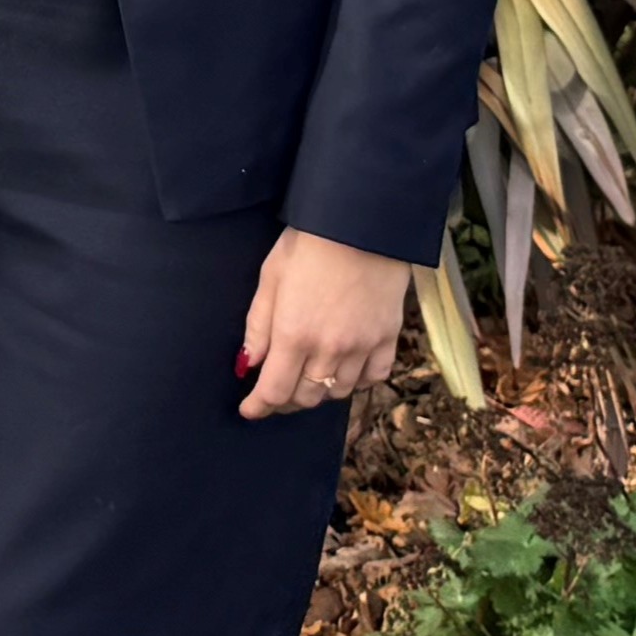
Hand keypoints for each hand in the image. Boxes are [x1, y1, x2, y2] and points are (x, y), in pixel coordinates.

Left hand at [239, 226, 409, 420]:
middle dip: (285, 402)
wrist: (362, 225)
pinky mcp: (387, 338)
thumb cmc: (309, 245)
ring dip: (318, 393)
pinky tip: (344, 372)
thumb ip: (258, 326)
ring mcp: (362, 346)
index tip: (249, 410)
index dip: (259, 406)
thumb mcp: (271, 279)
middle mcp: (329, 349)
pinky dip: (357, 382)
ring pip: (339, 392)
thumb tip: (248, 363)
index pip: (274, 391)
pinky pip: (373, 377)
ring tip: (306, 382)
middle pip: (306, 397)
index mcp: (294, 335)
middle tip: (273, 395)